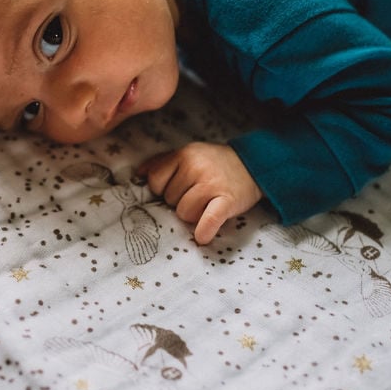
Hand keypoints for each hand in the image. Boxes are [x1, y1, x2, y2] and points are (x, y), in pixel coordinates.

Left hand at [138, 142, 262, 244]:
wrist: (253, 164)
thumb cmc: (214, 163)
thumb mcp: (189, 153)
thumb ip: (162, 162)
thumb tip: (138, 175)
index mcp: (184, 154)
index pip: (155, 181)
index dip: (162, 190)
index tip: (176, 189)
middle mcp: (196, 167)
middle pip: (170, 200)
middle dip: (180, 202)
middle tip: (197, 196)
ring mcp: (212, 184)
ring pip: (184, 213)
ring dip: (193, 216)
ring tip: (205, 206)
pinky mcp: (227, 200)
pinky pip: (208, 221)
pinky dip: (204, 231)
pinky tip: (203, 236)